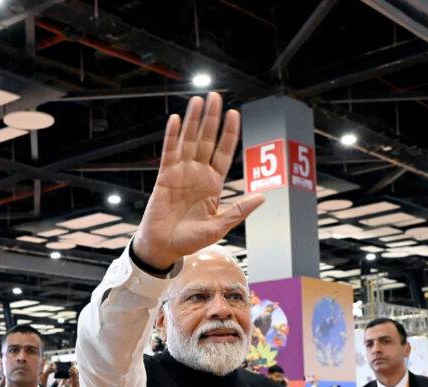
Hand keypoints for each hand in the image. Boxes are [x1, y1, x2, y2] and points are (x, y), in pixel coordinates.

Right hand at [131, 92, 264, 267]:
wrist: (164, 248)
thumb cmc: (190, 240)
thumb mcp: (219, 226)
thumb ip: (239, 210)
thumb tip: (263, 198)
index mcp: (213, 184)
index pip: (223, 153)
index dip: (229, 133)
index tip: (234, 113)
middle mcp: (198, 174)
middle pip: (206, 140)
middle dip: (211, 119)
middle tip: (216, 96)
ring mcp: (181, 173)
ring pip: (188, 141)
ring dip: (193, 121)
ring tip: (198, 100)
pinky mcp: (165, 177)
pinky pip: (169, 152)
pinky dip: (173, 136)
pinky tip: (177, 119)